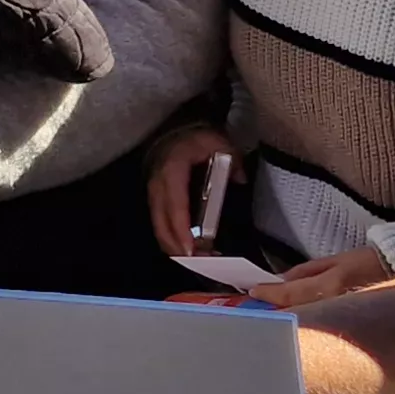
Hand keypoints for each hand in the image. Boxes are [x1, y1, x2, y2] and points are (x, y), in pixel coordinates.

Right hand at [144, 125, 232, 255]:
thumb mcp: (217, 142)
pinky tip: (188, 249)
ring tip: (197, 260)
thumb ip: (231, 160)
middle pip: (162, 224)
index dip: (181, 229)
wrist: (176, 130)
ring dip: (175, 247)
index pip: (175, 206)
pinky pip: (161, 225)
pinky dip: (172, 239)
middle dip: (178, 247)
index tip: (191, 249)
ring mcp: (154, 194)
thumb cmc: (195, 138)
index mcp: (172, 171)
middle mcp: (158, 186)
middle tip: (199, 264)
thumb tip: (240, 179)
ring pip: (159, 228)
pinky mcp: (156, 201)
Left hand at [250, 246, 390, 310]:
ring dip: (285, 313)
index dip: (269, 293)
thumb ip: (304, 273)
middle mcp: (331, 304)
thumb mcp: (331, 261)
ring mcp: (336, 316)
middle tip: (256, 303)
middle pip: (292, 310)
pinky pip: (314, 321)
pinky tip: (291, 314)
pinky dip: (300, 317)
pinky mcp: (341, 324)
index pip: (290, 293)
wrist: (394, 272)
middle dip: (273, 307)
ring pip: (302, 318)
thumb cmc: (365, 263)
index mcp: (328, 286)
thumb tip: (281, 280)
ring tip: (269, 309)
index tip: (254, 291)